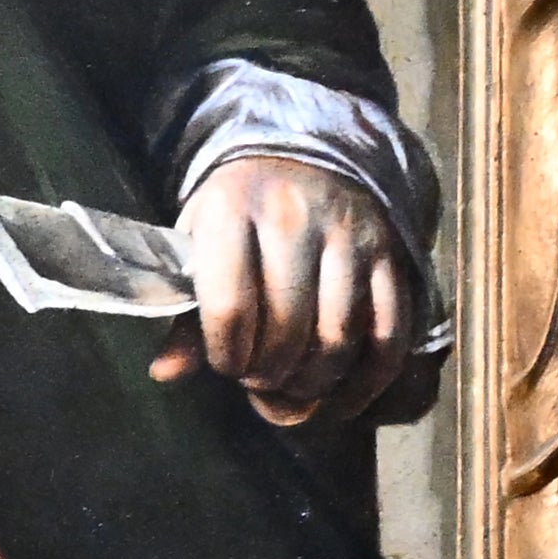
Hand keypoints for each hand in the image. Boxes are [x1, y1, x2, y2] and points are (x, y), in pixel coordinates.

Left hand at [152, 153, 422, 428]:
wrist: (306, 157)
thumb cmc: (237, 212)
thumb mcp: (197, 244)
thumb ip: (184, 313)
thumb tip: (165, 374)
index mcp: (230, 210)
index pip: (229, 305)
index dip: (225, 354)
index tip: (224, 365)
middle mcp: (294, 218)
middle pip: (288, 327)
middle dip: (269, 372)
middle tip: (257, 380)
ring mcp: (350, 236)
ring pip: (340, 336)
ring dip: (313, 380)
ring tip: (290, 387)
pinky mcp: (392, 256)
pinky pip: (388, 335)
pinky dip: (365, 381)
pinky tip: (339, 401)